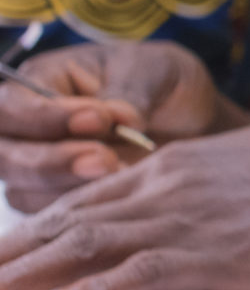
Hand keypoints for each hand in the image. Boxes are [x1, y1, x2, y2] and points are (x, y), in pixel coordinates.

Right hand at [0, 41, 228, 210]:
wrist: (191, 119)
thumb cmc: (162, 83)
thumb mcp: (153, 70)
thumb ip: (131, 90)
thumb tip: (120, 118)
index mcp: (39, 82)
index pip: (12, 105)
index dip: (46, 117)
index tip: (99, 119)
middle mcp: (27, 129)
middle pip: (4, 155)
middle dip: (50, 161)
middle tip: (105, 159)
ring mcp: (39, 169)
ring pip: (23, 190)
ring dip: (68, 189)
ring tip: (120, 175)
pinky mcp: (61, 201)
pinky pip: (53, 219)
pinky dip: (85, 212)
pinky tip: (121, 198)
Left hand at [0, 112, 249, 289]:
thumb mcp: (248, 171)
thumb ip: (204, 190)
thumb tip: (186, 215)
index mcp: (172, 166)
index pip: (79, 198)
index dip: (26, 231)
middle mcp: (164, 187)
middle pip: (62, 222)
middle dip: (4, 256)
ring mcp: (186, 219)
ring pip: (81, 247)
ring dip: (21, 278)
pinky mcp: (213, 254)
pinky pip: (133, 276)